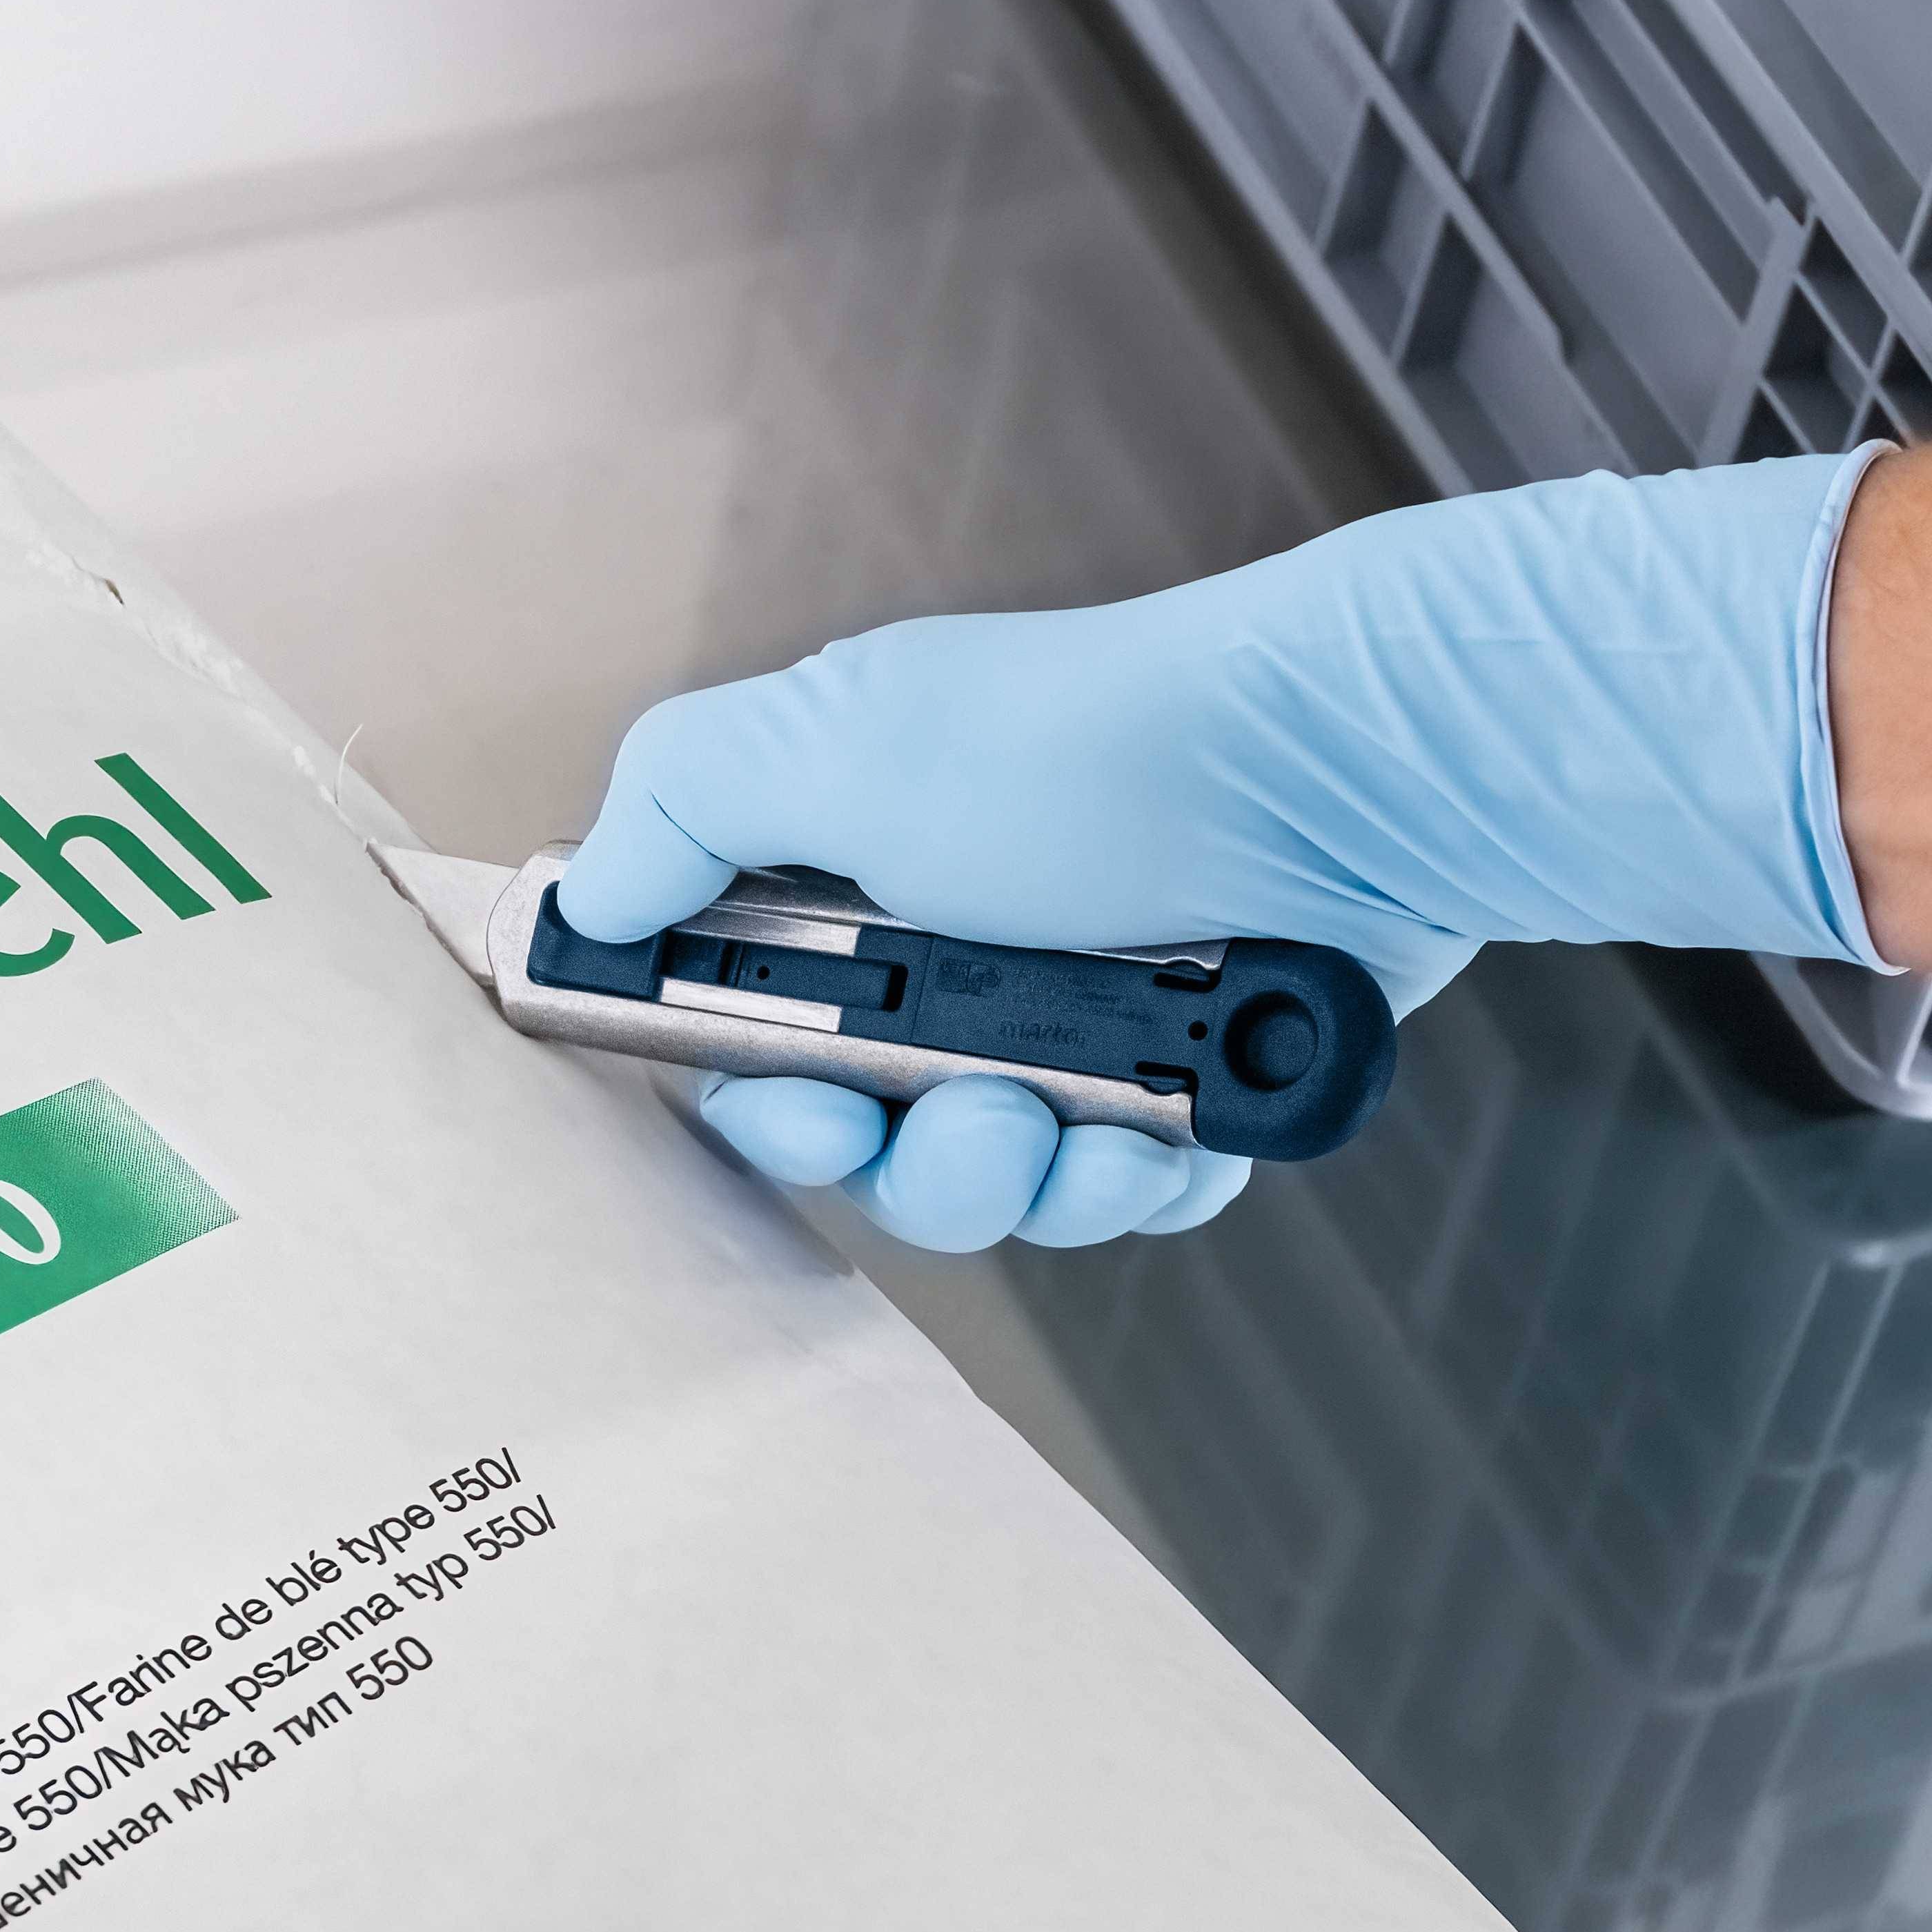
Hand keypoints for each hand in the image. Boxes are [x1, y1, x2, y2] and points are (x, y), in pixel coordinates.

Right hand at [577, 452, 1889, 1238]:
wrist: (1337, 773)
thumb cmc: (1092, 745)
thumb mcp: (840, 737)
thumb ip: (684, 802)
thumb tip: (594, 895)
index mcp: (852, 871)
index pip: (751, 1040)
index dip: (766, 1100)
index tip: (801, 1106)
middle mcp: (958, 952)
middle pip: (877, 1145)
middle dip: (919, 1158)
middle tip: (980, 1114)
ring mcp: (1081, 1020)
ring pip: (1005, 1188)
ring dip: (1038, 1177)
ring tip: (1098, 1116)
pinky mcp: (1192, 1080)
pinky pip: (1131, 1194)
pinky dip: (1147, 1176)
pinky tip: (1179, 1125)